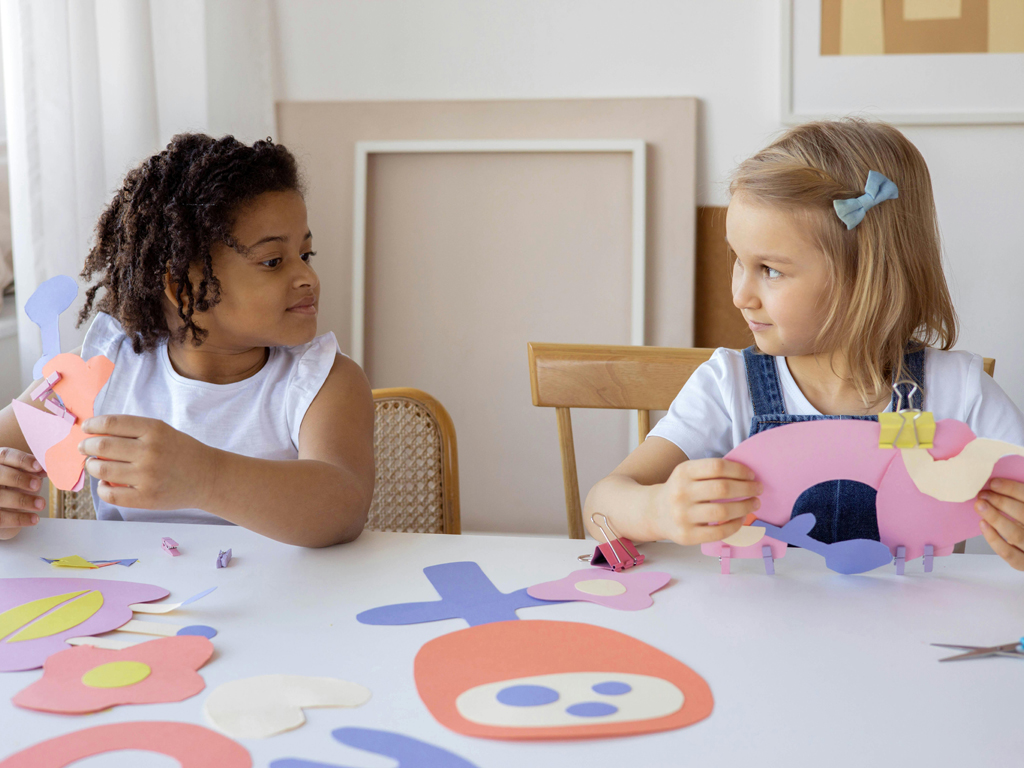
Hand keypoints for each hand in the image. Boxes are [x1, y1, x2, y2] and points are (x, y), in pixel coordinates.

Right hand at [0, 447, 46, 539]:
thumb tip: (48, 468)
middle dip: (19, 479)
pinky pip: (1, 518)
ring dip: (22, 500)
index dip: (22, 460)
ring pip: (0, 497)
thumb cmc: (16, 487)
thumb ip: (33, 470)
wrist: (4, 510)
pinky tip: (34, 519)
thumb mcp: (24, 475)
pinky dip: (19, 519)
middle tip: (37, 485)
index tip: (39, 466)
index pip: (5, 455)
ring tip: (41, 504)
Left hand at [79, 415, 217, 510]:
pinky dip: (101, 488)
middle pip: (103, 445)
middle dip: (87, 446)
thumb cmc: (182, 452)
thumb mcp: (163, 432)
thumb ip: (134, 431)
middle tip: (84, 448)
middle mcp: (150, 451)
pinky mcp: (147, 497)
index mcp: (155, 430)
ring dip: (92, 466)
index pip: (111, 423)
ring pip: (102, 469)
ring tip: (94, 465)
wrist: (208, 477)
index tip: (86, 428)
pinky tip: (105, 483)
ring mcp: (148, 476)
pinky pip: (111, 494)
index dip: (93, 424)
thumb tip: (95, 433)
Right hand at [650, 458, 761, 545]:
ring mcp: (683, 516)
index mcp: (683, 472)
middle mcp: (681, 493)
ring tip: (754, 503)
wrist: (654, 513)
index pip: (717, 467)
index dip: (739, 470)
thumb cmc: (680, 490)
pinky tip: (741, 519)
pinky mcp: (687, 536)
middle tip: (758, 489)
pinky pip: (719, 532)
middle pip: (722, 489)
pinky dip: (735, 525)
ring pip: (722, 512)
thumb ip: (711, 472)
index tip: (751, 475)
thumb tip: (747, 476)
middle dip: (747, 488)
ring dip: (745, 507)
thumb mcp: (688, 473)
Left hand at [975, 478, 1023, 569]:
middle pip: (1023, 514)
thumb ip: (1018, 501)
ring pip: (1015, 534)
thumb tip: (996, 485)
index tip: (993, 483)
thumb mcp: (1022, 511)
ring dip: (995, 518)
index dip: (1012, 489)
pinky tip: (983, 524)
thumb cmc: (1023, 523)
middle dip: (1001, 502)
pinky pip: (1009, 553)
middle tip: (983, 494)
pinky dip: (994, 539)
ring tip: (980, 506)